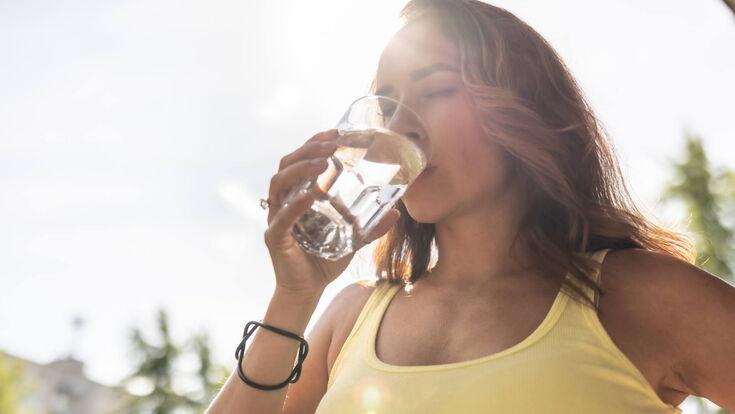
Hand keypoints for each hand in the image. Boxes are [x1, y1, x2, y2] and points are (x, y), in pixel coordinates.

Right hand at [263, 129, 400, 295]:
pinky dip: (296, 204)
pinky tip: (312, 195)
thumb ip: (371, 225)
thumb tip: (396, 212)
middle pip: (287, 164)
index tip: (334, 131)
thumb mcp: (353, 239)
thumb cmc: (324, 260)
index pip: (300, 160)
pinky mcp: (275, 237)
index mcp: (298, 195)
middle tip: (331, 142)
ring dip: (300, 168)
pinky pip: (282, 216)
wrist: (308, 291)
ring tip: (322, 161)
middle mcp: (283, 201)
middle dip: (307, 149)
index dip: (313, 143)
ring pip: (280, 183)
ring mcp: (276, 218)